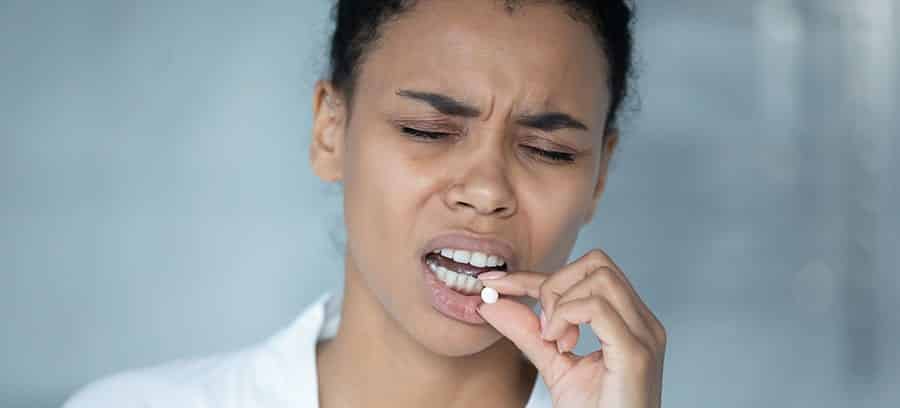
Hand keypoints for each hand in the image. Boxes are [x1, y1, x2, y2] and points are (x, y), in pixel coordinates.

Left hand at [477, 249, 665, 407]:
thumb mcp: (554, 366)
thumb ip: (528, 332)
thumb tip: (492, 302)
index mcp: (628, 322)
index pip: (584, 275)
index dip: (533, 275)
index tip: (494, 282)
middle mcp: (642, 322)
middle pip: (596, 262)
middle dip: (555, 285)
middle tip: (544, 328)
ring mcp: (643, 336)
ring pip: (598, 276)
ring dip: (561, 303)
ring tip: (555, 341)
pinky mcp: (635, 354)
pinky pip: (597, 307)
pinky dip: (567, 316)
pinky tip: (561, 344)